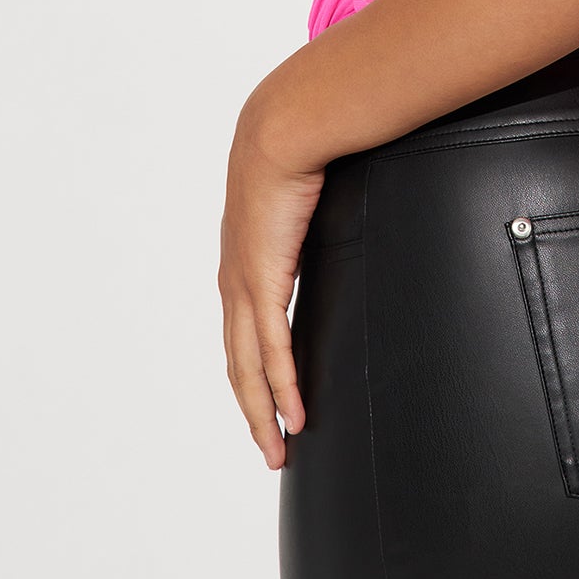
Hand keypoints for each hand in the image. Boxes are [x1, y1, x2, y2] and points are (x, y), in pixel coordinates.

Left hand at [218, 105, 325, 468]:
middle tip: (271, 451)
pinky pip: (271, 349)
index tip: (268, 406)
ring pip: (248, 368)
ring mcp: (244, 283)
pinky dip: (280, 387)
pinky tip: (293, 416)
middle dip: (253, 412)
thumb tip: (342, 217)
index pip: (244, 334)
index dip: (254, 375)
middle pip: (239, 364)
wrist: (282, 128)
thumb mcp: (308, 199)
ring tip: (279, 448)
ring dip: (263, 412)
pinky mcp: (261, 280)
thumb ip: (318, 222)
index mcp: (244, 263)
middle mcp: (236, 281)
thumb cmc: (299, 151)